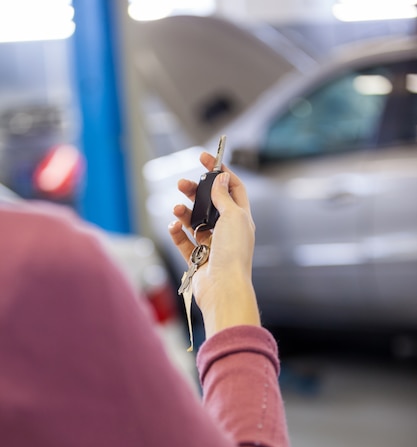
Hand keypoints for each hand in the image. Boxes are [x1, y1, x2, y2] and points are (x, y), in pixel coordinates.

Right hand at [169, 152, 259, 338]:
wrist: (223, 288)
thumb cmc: (233, 253)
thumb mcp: (233, 217)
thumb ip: (223, 197)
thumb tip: (221, 178)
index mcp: (242, 219)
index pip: (233, 189)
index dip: (220, 172)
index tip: (205, 158)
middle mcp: (228, 232)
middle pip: (210, 204)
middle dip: (196, 192)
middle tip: (182, 183)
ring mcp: (213, 246)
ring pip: (195, 222)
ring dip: (184, 212)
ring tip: (176, 207)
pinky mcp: (198, 259)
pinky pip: (184, 242)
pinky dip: (177, 232)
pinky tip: (173, 225)